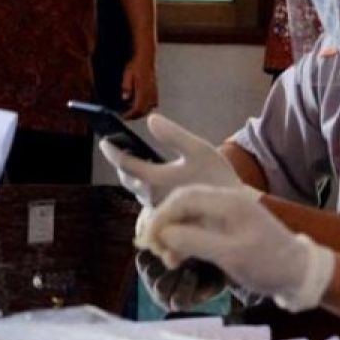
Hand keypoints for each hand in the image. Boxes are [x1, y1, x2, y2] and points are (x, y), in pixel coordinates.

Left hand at [99, 112, 248, 205]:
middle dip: (122, 164)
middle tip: (120, 149)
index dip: (112, 150)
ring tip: (136, 162)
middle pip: (127, 180)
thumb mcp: (200, 150)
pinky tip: (151, 182)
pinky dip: (145, 191)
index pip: (125, 163)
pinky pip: (147, 205)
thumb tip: (151, 119)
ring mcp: (157, 211)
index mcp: (157, 179)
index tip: (104, 140)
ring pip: (136, 192)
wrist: (235, 210)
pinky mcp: (164, 219)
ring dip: (134, 178)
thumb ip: (174, 135)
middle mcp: (152, 198)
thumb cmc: (217, 177)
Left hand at [120, 55, 157, 118]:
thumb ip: (126, 87)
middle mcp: (150, 93)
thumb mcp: (127, 74)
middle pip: (144, 111)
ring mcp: (154, 92)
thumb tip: (125, 98)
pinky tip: (140, 104)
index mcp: (143, 90)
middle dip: (135, 116)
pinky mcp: (155, 90)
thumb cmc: (136, 65)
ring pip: (149, 108)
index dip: (130, 115)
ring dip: (141, 112)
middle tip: (126, 116)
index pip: (138, 108)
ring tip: (132, 112)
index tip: (123, 116)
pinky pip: (153, 103)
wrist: (146, 58)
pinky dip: (146, 107)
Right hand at [140, 185, 335, 312]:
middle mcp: (224, 202)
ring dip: (172, 236)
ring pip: (187, 218)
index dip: (162, 216)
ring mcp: (224, 216)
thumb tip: (164, 234)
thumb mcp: (232, 254)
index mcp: (228, 201)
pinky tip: (176, 259)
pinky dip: (183, 243)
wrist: (300, 273)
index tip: (148, 239)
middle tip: (150, 248)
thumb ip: (196, 242)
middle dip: (163, 224)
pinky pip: (196, 230)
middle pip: (182, 204)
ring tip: (164, 258)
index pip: (184, 198)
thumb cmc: (269, 263)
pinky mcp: (225, 230)